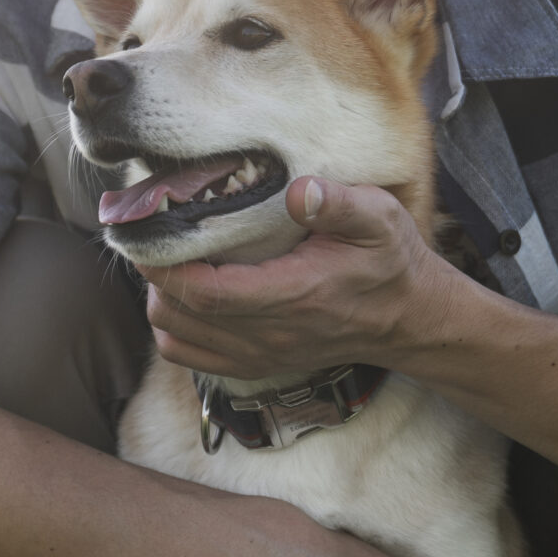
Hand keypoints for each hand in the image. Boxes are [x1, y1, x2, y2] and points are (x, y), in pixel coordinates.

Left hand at [146, 177, 460, 380]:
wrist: (407, 319)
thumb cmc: (389, 262)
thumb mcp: (379, 220)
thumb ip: (340, 204)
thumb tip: (299, 192)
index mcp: (295, 295)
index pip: (209, 292)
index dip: (168, 267)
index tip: (150, 234)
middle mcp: (271, 334)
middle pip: (181, 313)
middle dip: (155, 274)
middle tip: (154, 234)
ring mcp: (260, 354)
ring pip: (176, 336)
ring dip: (162, 298)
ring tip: (170, 260)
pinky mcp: (255, 364)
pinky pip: (189, 356)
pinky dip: (173, 326)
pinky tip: (187, 294)